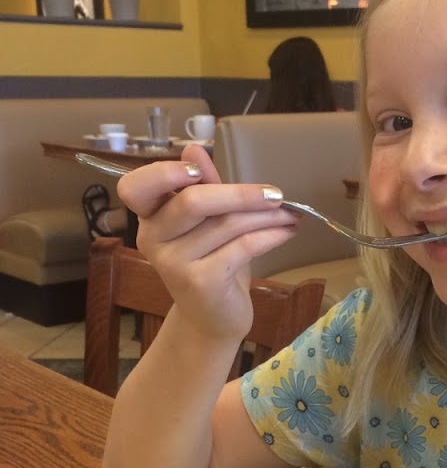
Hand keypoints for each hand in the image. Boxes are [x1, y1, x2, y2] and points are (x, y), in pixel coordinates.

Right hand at [115, 145, 297, 341]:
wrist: (214, 319)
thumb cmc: (212, 263)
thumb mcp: (209, 222)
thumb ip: (204, 186)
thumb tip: (194, 148)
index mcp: (150, 218)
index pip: (135, 188)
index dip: (162, 173)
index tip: (197, 171)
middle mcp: (153, 239)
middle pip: (192, 202)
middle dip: (241, 194)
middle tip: (276, 194)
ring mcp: (173, 264)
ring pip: (226, 224)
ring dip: (266, 216)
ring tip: (290, 214)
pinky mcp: (200, 282)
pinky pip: (242, 247)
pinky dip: (270, 236)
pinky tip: (287, 232)